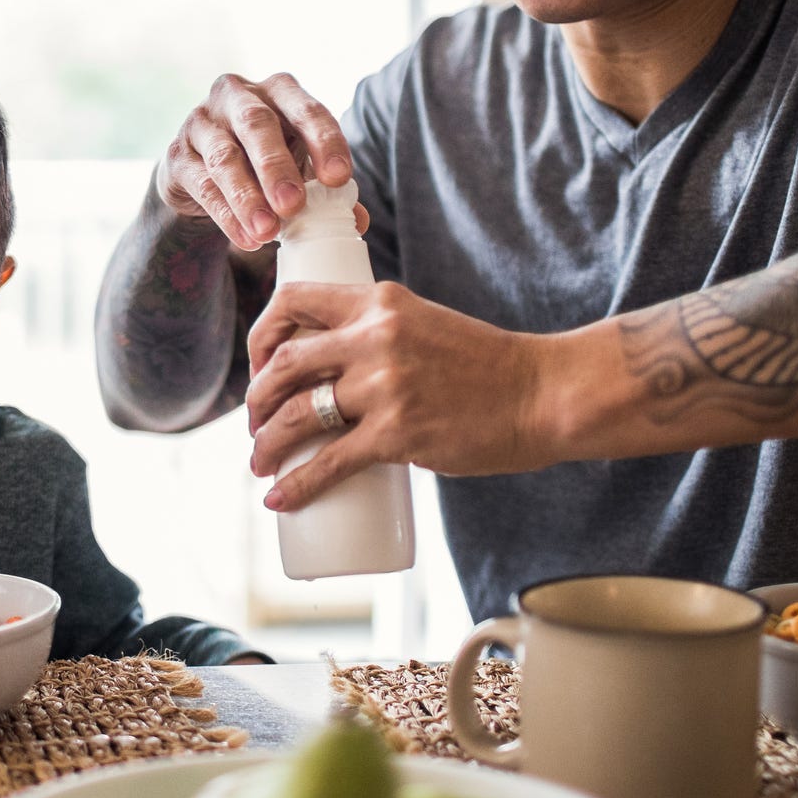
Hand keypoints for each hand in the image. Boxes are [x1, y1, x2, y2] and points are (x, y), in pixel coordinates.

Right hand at [158, 73, 362, 249]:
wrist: (202, 172)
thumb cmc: (262, 162)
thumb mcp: (299, 167)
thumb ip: (328, 191)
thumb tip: (357, 220)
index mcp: (278, 91)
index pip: (306, 109)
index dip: (324, 141)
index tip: (339, 178)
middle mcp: (236, 96)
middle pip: (257, 124)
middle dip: (277, 166)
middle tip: (293, 204)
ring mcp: (202, 123)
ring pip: (224, 157)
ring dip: (248, 197)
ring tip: (268, 231)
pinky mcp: (178, 155)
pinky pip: (203, 185)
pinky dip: (226, 216)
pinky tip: (246, 239)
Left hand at [244, 281, 554, 509]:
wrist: (542, 394)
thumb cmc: (488, 366)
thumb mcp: (425, 324)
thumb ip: (381, 336)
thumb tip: (332, 374)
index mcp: (380, 302)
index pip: (295, 300)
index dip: (262, 334)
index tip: (258, 363)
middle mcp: (375, 337)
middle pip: (285, 362)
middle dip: (256, 397)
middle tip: (255, 422)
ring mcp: (385, 386)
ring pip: (297, 414)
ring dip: (266, 442)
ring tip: (259, 461)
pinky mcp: (398, 434)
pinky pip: (328, 462)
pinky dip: (296, 484)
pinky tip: (278, 497)